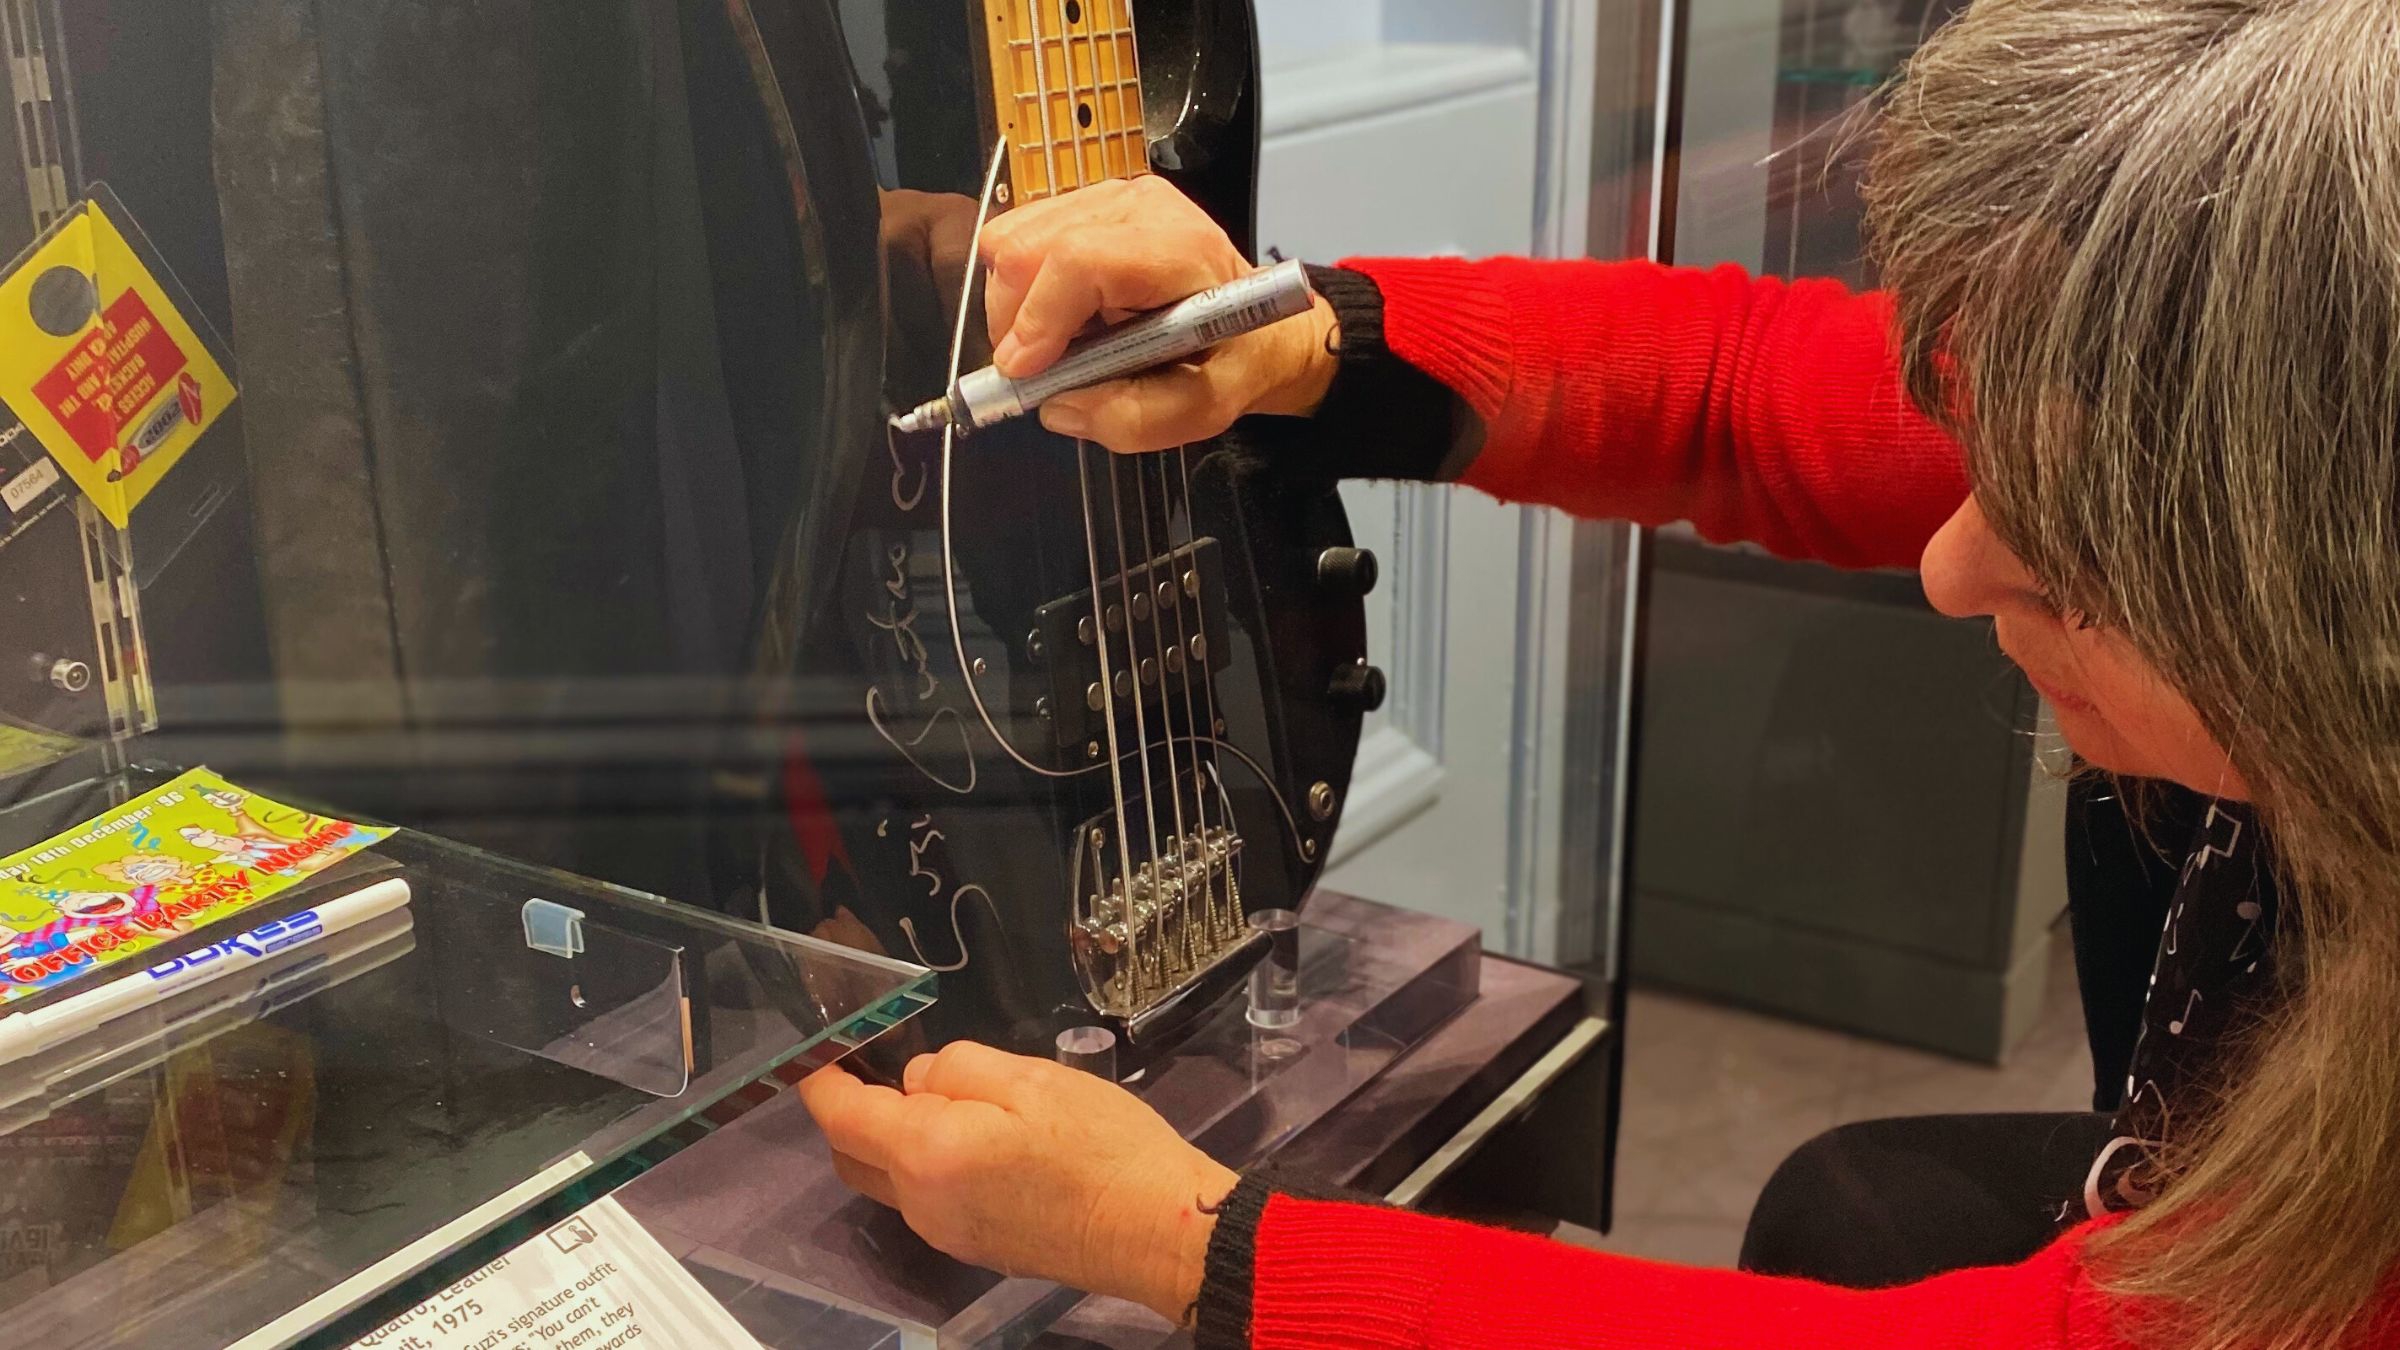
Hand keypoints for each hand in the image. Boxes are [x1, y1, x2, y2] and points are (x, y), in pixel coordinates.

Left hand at [799, 1041, 1237, 1321]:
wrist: (1155, 1231)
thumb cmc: (1100, 1147)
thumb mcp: (1031, 1078)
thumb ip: (959, 1067)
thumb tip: (920, 1080)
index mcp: (926, 1152)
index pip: (842, 1116)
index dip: (822, 1079)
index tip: (821, 1050)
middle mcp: (922, 1203)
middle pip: (854, 1157)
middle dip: (851, 1114)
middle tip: (880, 1070)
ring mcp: (948, 1233)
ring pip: (891, 1180)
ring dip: (896, 1141)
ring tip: (954, 1100)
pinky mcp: (977, 1248)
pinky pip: (927, 1200)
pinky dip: (928, 1166)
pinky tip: (978, 1142)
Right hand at [980, 174, 1340, 453]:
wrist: (1254, 325)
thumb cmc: (1229, 361)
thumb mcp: (1201, 410)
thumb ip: (1130, 419)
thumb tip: (1054, 404)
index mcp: (1178, 251)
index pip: (1078, 260)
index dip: (1036, 318)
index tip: (1024, 371)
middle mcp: (1139, 208)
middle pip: (1028, 247)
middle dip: (1013, 319)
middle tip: (1040, 368)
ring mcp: (1109, 197)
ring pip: (1011, 240)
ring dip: (1015, 304)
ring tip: (1058, 339)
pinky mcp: (1087, 203)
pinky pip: (1019, 237)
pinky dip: (1022, 285)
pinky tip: (1062, 312)